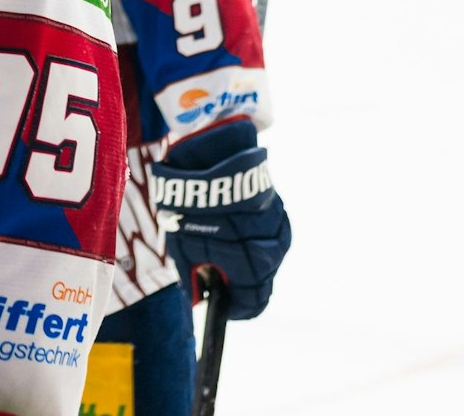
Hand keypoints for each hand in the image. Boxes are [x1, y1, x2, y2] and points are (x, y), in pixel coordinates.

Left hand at [151, 121, 290, 319]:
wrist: (209, 154)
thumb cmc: (190, 204)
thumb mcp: (183, 248)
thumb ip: (195, 279)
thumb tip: (199, 300)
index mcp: (250, 266)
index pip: (253, 304)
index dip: (237, 310)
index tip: (223, 307)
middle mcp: (272, 250)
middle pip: (262, 282)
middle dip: (240, 283)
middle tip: (217, 274)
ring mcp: (279, 229)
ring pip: (268, 259)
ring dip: (248, 259)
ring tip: (224, 245)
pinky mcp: (280, 209)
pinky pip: (271, 236)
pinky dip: (255, 238)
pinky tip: (237, 228)